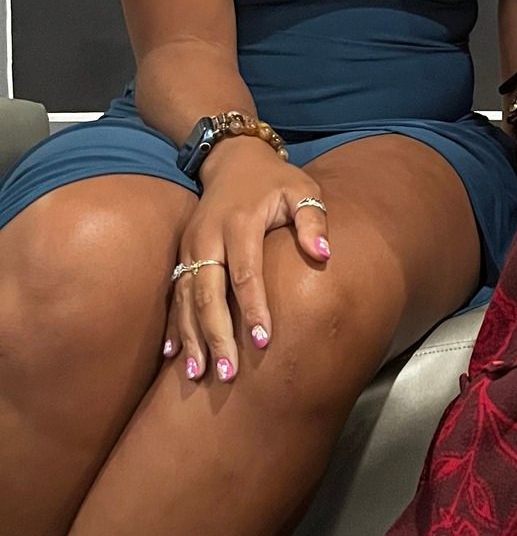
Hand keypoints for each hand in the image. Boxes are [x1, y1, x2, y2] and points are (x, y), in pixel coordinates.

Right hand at [165, 140, 331, 381]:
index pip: (245, 273)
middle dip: (216, 335)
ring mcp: (190, 248)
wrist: (232, 160)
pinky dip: (175, 326)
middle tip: (228, 373)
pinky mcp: (182, 256)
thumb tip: (323, 253)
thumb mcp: (303, 188)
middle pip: (208, 293)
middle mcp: (208, 238)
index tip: (264, 341)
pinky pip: (174, 296)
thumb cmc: (275, 181)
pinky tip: (174, 355)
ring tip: (198, 374)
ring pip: (186, 300)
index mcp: (239, 224)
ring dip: (192, 338)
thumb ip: (314, 219)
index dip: (253, 308)